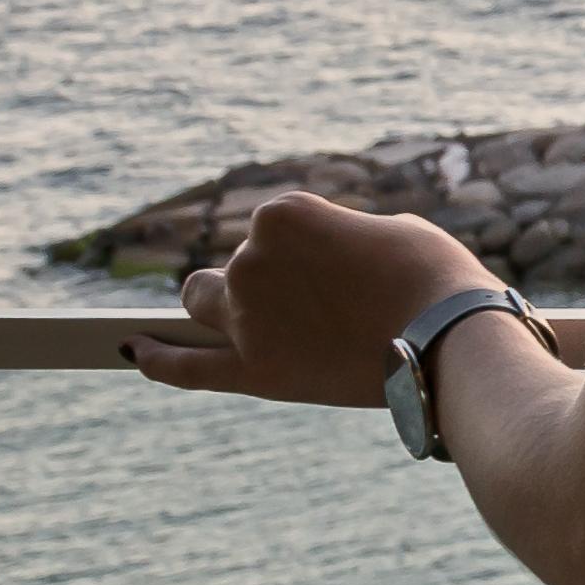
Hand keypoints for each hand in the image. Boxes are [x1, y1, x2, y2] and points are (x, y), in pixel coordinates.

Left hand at [121, 192, 500, 409]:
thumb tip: (327, 260)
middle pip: (231, 264)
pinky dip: (155, 358)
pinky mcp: (252, 369)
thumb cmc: (435, 279)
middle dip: (258, 279)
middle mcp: (252, 260)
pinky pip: (185, 366)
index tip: (338, 266)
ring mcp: (245, 317)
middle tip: (308, 301)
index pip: (271, 224)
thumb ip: (341, 237)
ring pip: (203, 304)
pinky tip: (132, 350)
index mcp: (283, 214)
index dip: (305, 248)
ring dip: (220, 307)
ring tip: (262, 323)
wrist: (452, 342)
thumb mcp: (392, 232)